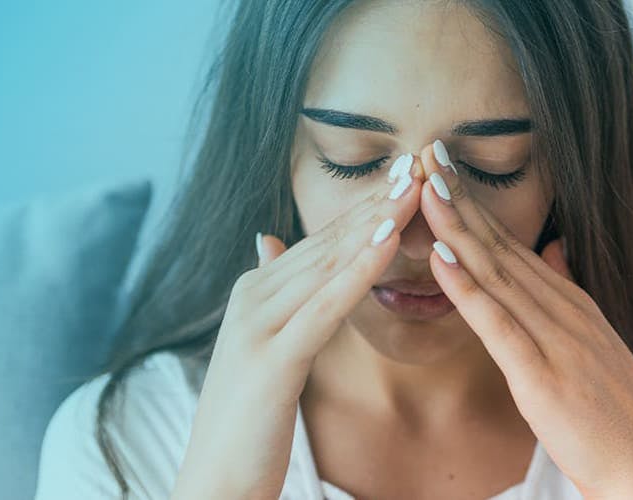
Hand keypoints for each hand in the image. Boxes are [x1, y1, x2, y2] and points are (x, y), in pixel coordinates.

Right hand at [171, 159, 423, 499]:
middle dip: (375, 200)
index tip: (402, 172)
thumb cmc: (246, 424)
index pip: (319, 241)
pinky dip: (360, 268)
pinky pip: (327, 304)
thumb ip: (270, 292)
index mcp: (254, 294)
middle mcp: (252, 298)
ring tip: (413, 185)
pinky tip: (389, 239)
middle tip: (418, 160)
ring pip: (329, 262)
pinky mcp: (273, 357)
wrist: (214, 482)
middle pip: (326, 241)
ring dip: (375, 220)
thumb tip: (266, 241)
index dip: (363, 206)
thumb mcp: (260, 349)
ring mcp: (258, 324)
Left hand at [415, 147, 632, 498]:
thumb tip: (552, 248)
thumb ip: (566, 295)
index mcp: (572, 305)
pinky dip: (467, 287)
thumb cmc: (615, 419)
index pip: (513, 245)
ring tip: (424, 187)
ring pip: (495, 273)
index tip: (443, 166)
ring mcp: (555, 341)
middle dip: (460, 198)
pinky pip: (498, 325)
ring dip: (456, 227)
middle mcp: (564, 312)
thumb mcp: (594, 345)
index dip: (475, 204)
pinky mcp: (542, 377)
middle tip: (425, 152)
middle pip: (501, 246)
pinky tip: (440, 256)